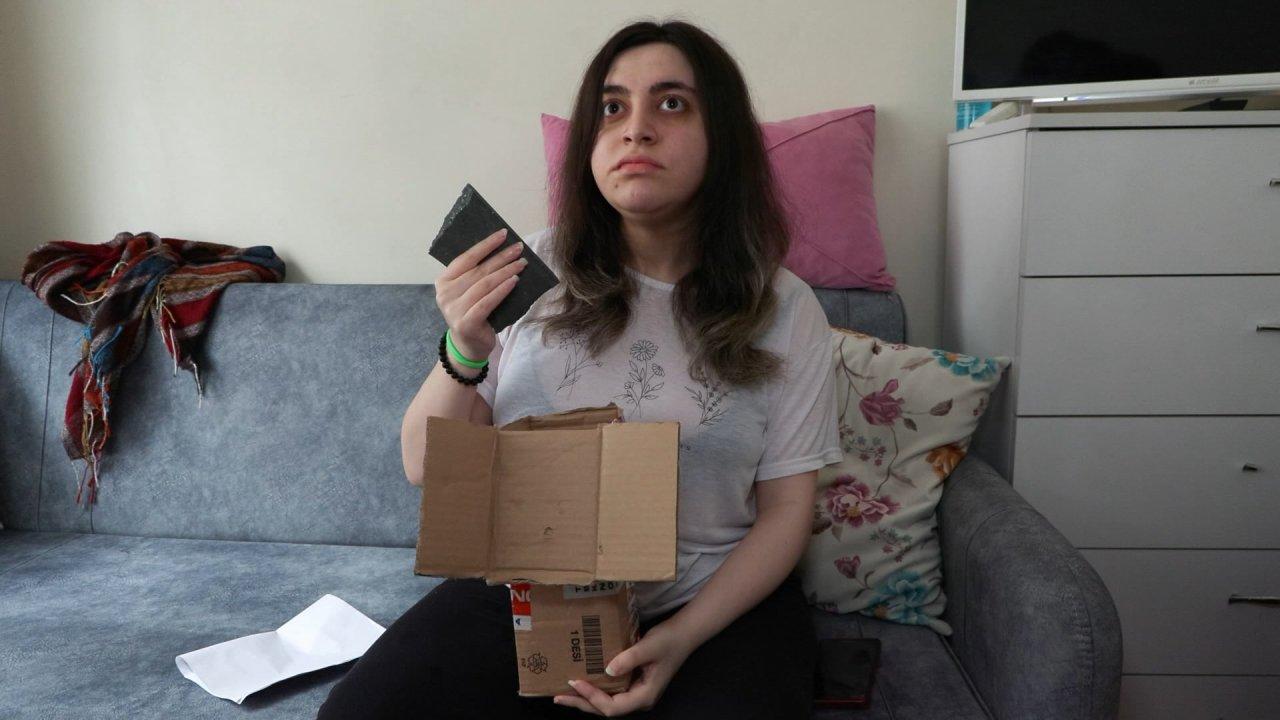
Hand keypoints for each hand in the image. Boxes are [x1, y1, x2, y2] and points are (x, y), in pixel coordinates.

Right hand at [433, 228, 526, 359]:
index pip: (466, 258)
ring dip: (506, 272)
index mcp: (443, 281)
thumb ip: (476, 275)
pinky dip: (503, 290)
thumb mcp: (468, 292)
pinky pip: (488, 301)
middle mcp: (445, 294)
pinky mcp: (466, 322)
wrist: (468, 345)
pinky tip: (515, 281)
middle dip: (501, 257)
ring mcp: (454, 309)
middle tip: (519, 248)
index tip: (503, 234)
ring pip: (485, 284)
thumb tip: (502, 251)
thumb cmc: (472, 313)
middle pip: (479, 270)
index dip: (486, 245)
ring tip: (522, 264)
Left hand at [552, 620, 693, 715]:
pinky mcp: (634, 683)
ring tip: (565, 692)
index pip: (613, 707)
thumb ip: (628, 659)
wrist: (684, 633)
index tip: (575, 682)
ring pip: (607, 702)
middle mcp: (639, 699)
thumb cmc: (668, 640)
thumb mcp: (648, 647)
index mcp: (644, 696)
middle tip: (558, 697)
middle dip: (582, 703)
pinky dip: (596, 688)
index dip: (592, 697)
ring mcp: (636, 692)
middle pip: (606, 710)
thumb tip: (607, 670)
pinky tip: (583, 681)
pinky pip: (611, 691)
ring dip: (586, 698)